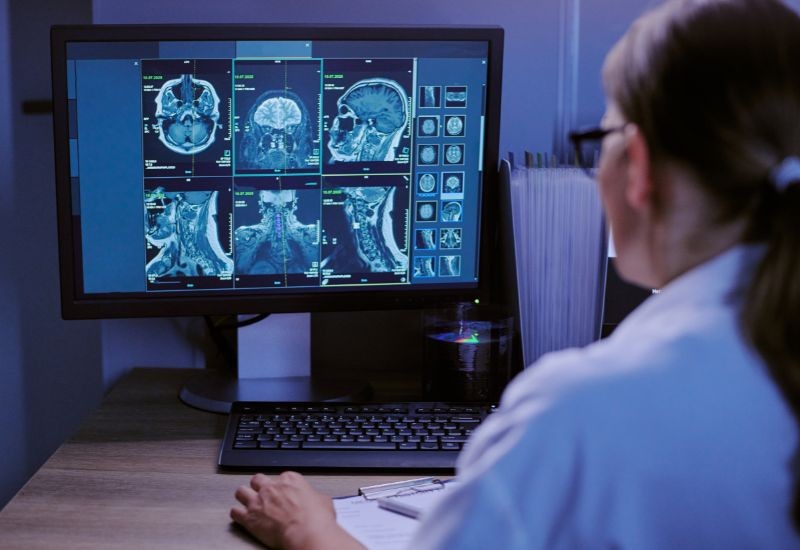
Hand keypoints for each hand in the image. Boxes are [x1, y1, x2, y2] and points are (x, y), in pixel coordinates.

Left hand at [231, 471, 361, 549]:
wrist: (306, 532)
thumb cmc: (316, 518)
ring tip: (246, 502)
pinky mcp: (249, 517)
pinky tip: (240, 517)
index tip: (281, 492)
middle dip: (258, 486)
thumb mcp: (322, 500)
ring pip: (241, 491)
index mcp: (290, 480)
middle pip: (257, 480)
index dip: (280, 485)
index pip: (280, 477)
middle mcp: (271, 487)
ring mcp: (258, 501)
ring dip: (244, 497)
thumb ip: (314, 496)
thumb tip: (316, 499)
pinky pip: (234, 511)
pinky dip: (236, 514)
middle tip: (261, 493)